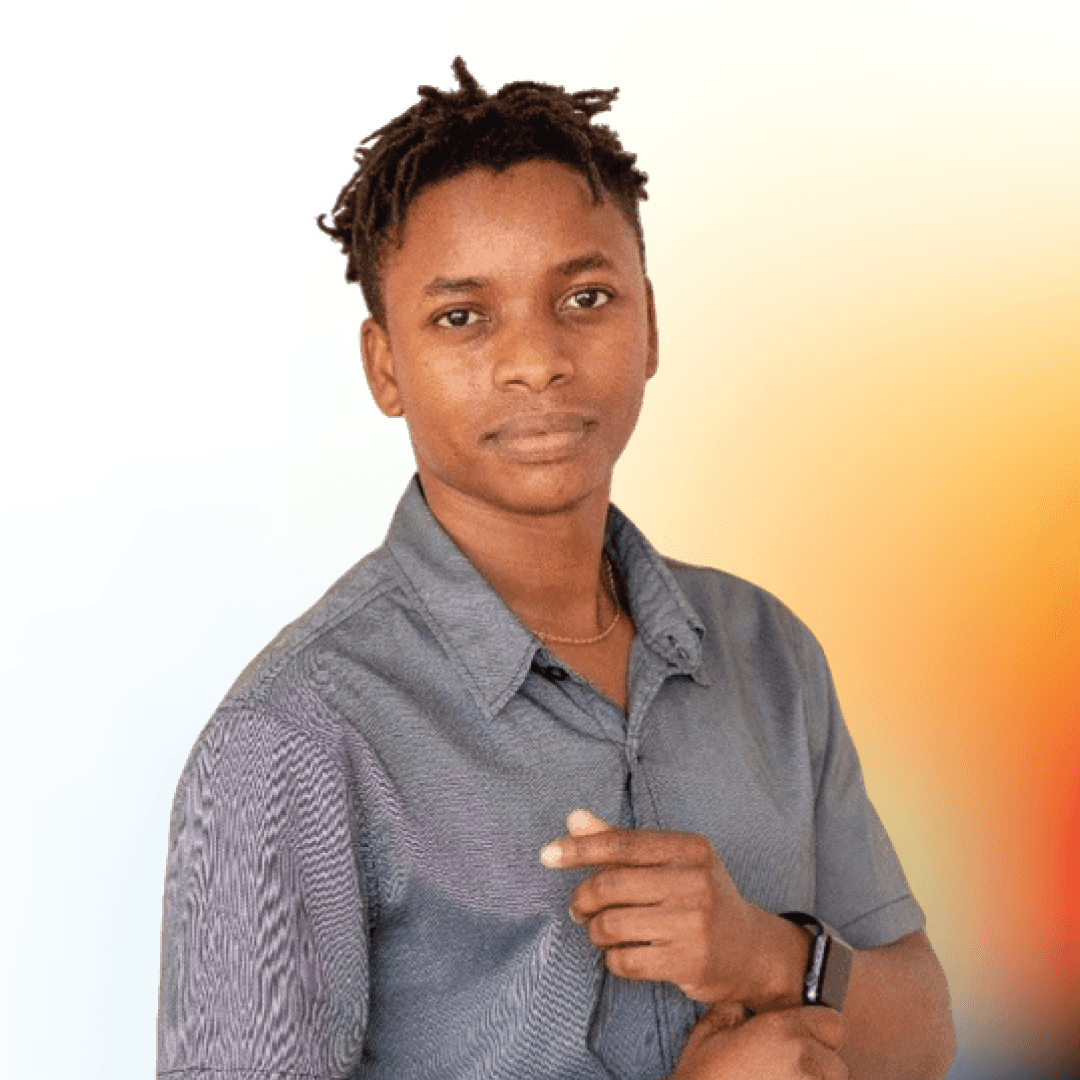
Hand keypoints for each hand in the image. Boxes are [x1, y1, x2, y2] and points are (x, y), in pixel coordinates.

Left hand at [539, 810, 763, 1004]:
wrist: (751, 950)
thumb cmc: (698, 897)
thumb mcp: (670, 861)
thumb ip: (620, 841)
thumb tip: (573, 818)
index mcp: (689, 848)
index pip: (621, 842)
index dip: (578, 849)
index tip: (547, 855)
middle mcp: (696, 881)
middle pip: (610, 884)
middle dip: (582, 898)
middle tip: (577, 908)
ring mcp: (695, 923)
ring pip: (612, 925)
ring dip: (595, 932)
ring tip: (599, 932)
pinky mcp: (691, 962)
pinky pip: (626, 960)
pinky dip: (612, 959)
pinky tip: (620, 954)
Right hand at [670, 1005, 848, 1079]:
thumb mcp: (706, 1037)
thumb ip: (729, 1012)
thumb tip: (738, 1004)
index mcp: (782, 1031)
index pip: (834, 1024)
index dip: (820, 1031)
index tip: (803, 1041)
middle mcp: (804, 1061)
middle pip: (836, 1065)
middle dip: (818, 1068)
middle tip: (787, 1072)